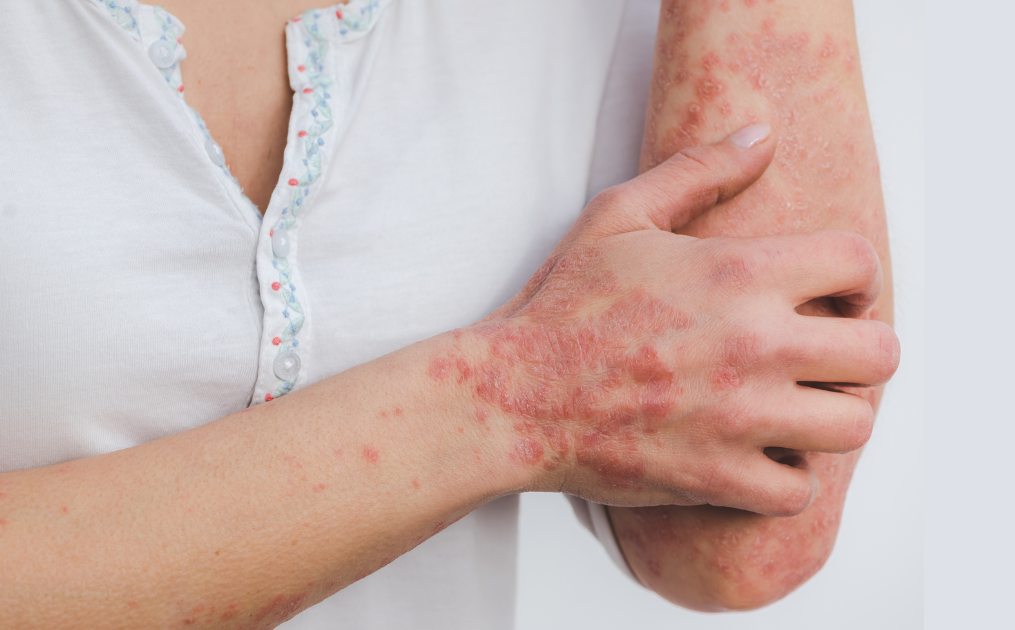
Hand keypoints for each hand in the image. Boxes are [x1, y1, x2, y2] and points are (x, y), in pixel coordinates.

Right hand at [432, 124, 899, 515]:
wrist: (513, 394)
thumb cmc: (564, 304)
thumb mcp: (621, 215)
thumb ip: (699, 171)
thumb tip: (763, 133)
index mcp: (739, 275)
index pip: (859, 265)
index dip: (855, 277)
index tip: (829, 294)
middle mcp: (754, 346)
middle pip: (880, 354)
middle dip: (859, 349)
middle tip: (821, 353)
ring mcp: (740, 418)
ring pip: (853, 426)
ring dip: (832, 414)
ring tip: (795, 404)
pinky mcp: (717, 476)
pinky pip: (798, 489)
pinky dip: (785, 475)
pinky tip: (755, 451)